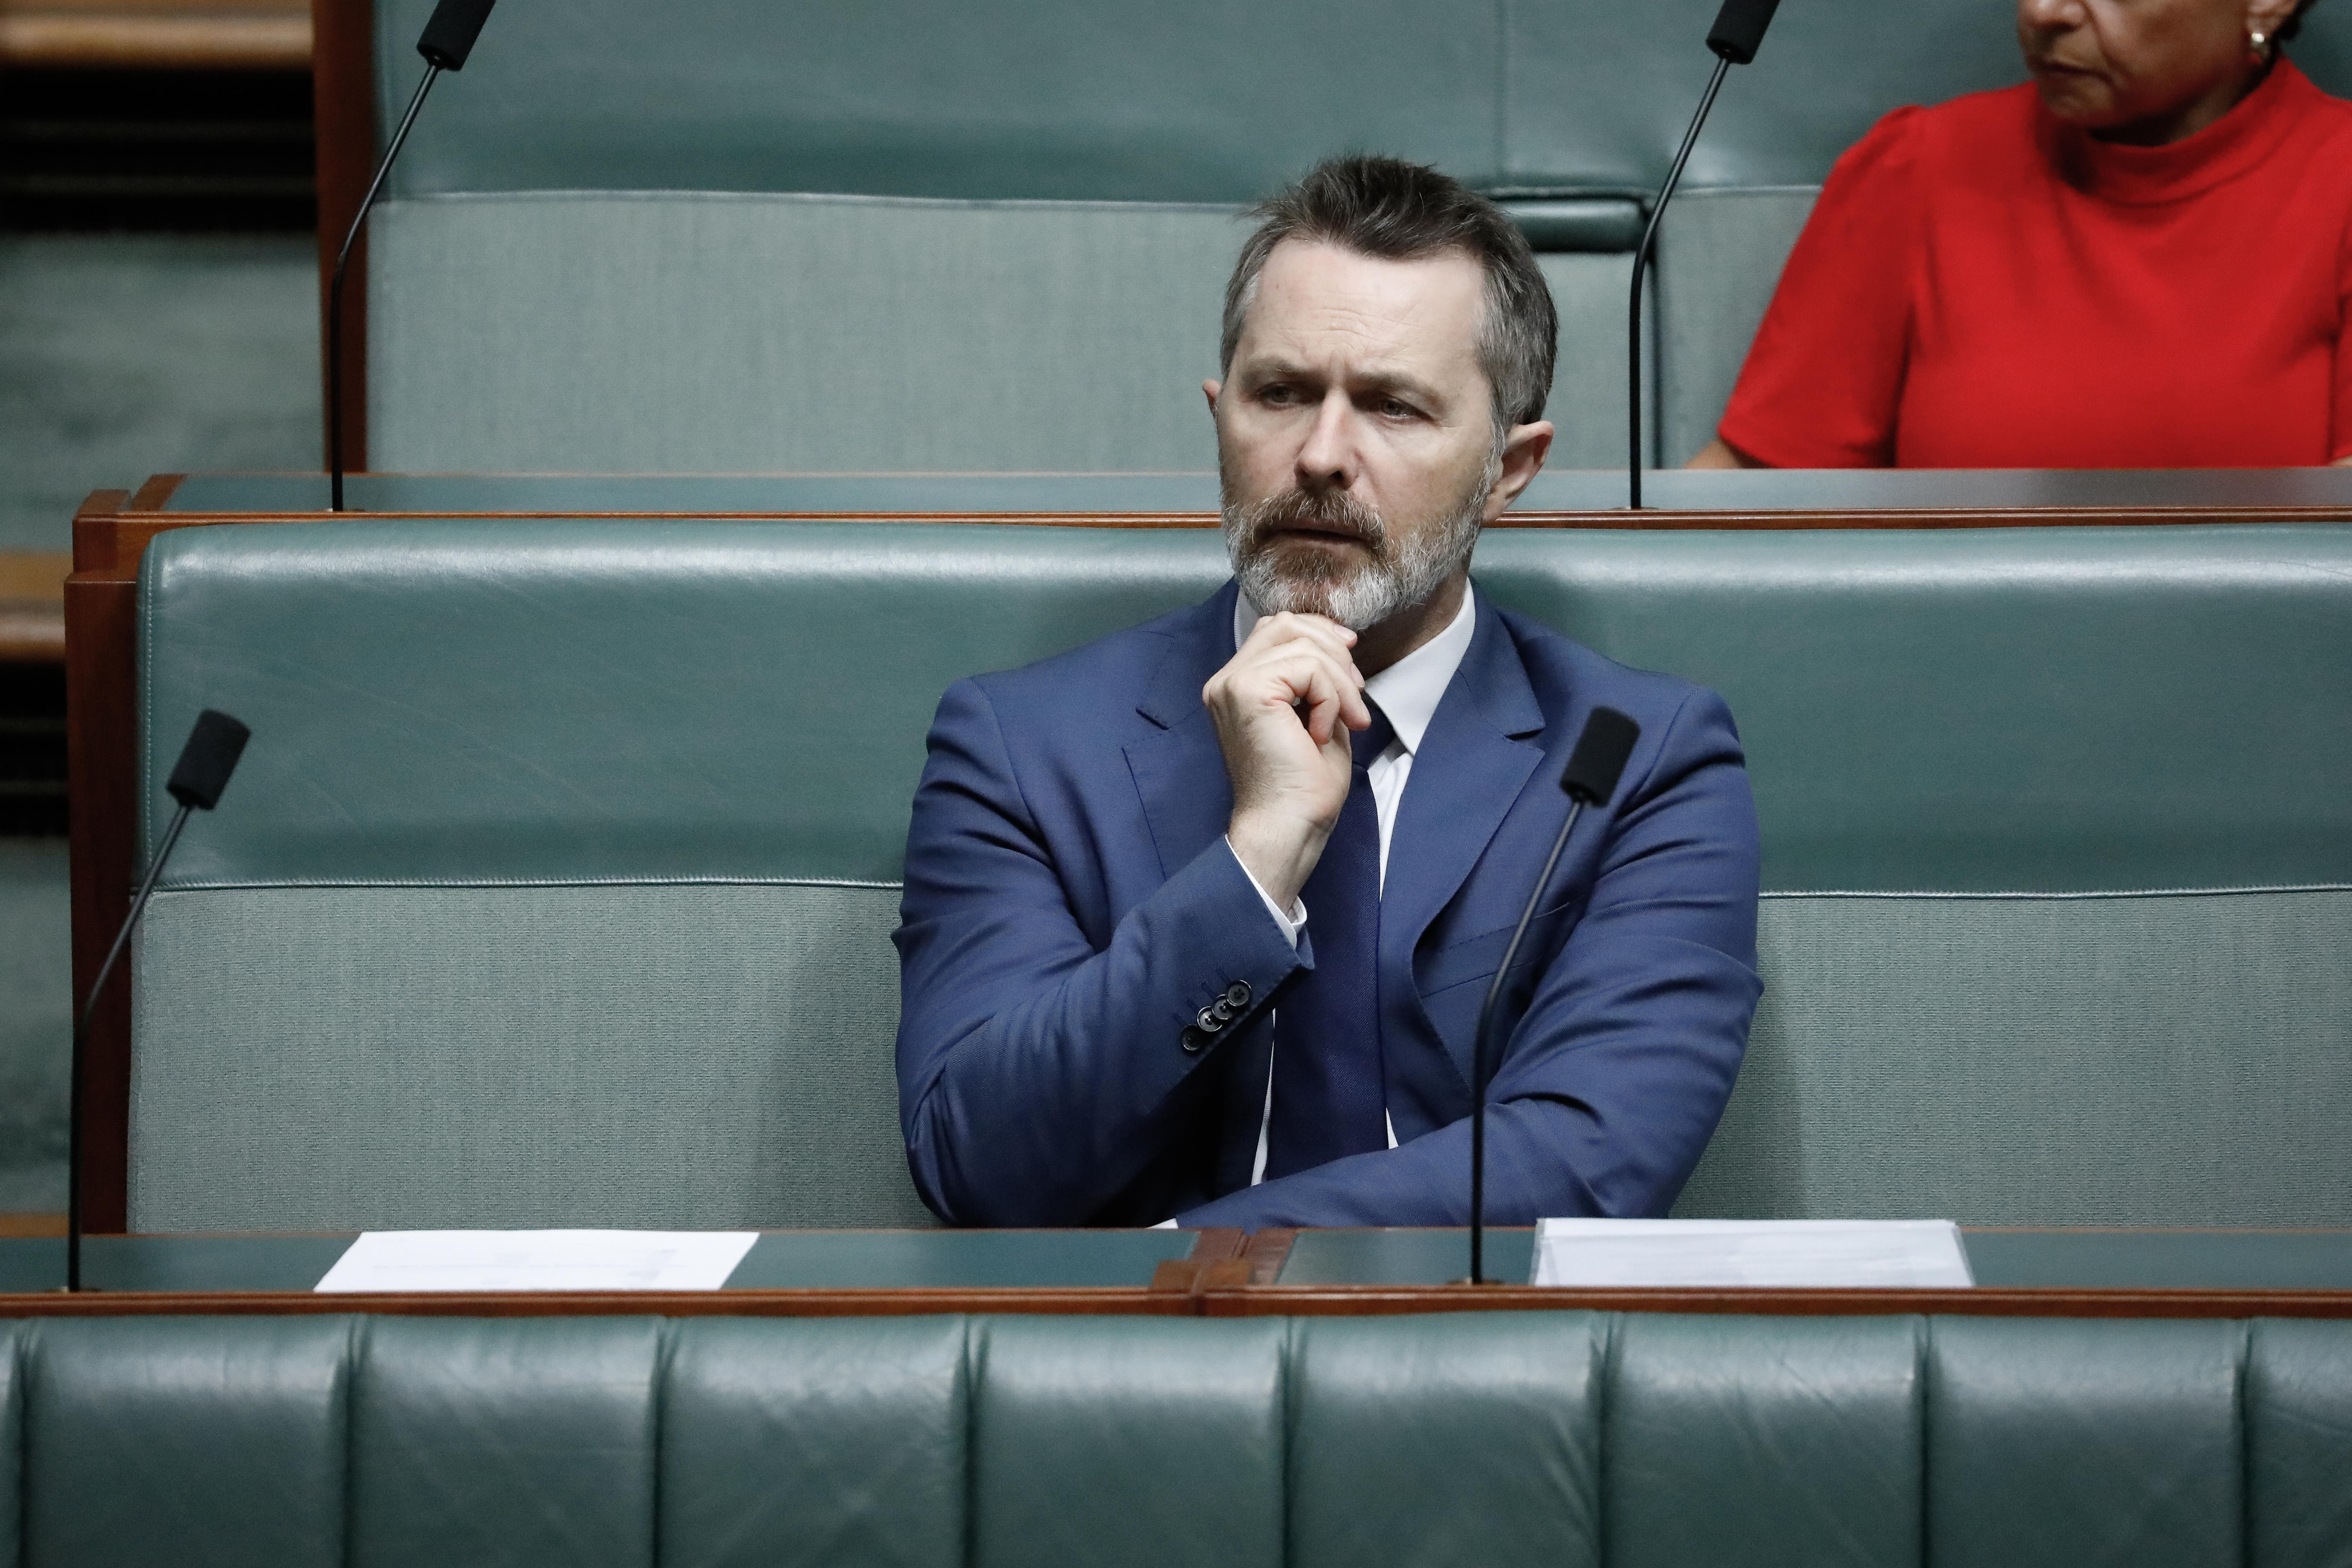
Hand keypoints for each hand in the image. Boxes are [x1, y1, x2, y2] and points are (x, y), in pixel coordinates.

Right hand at [1202, 611, 1369, 908]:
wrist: (1287, 827)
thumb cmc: (1303, 786)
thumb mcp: (1314, 715)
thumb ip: (1315, 678)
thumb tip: (1339, 643)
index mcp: (1236, 686)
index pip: (1276, 628)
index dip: (1319, 633)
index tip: (1351, 659)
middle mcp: (1225, 681)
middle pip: (1286, 624)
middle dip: (1333, 651)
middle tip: (1356, 695)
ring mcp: (1232, 684)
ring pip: (1303, 644)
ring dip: (1339, 681)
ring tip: (1349, 720)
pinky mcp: (1248, 691)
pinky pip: (1308, 667)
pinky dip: (1330, 697)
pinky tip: (1323, 734)